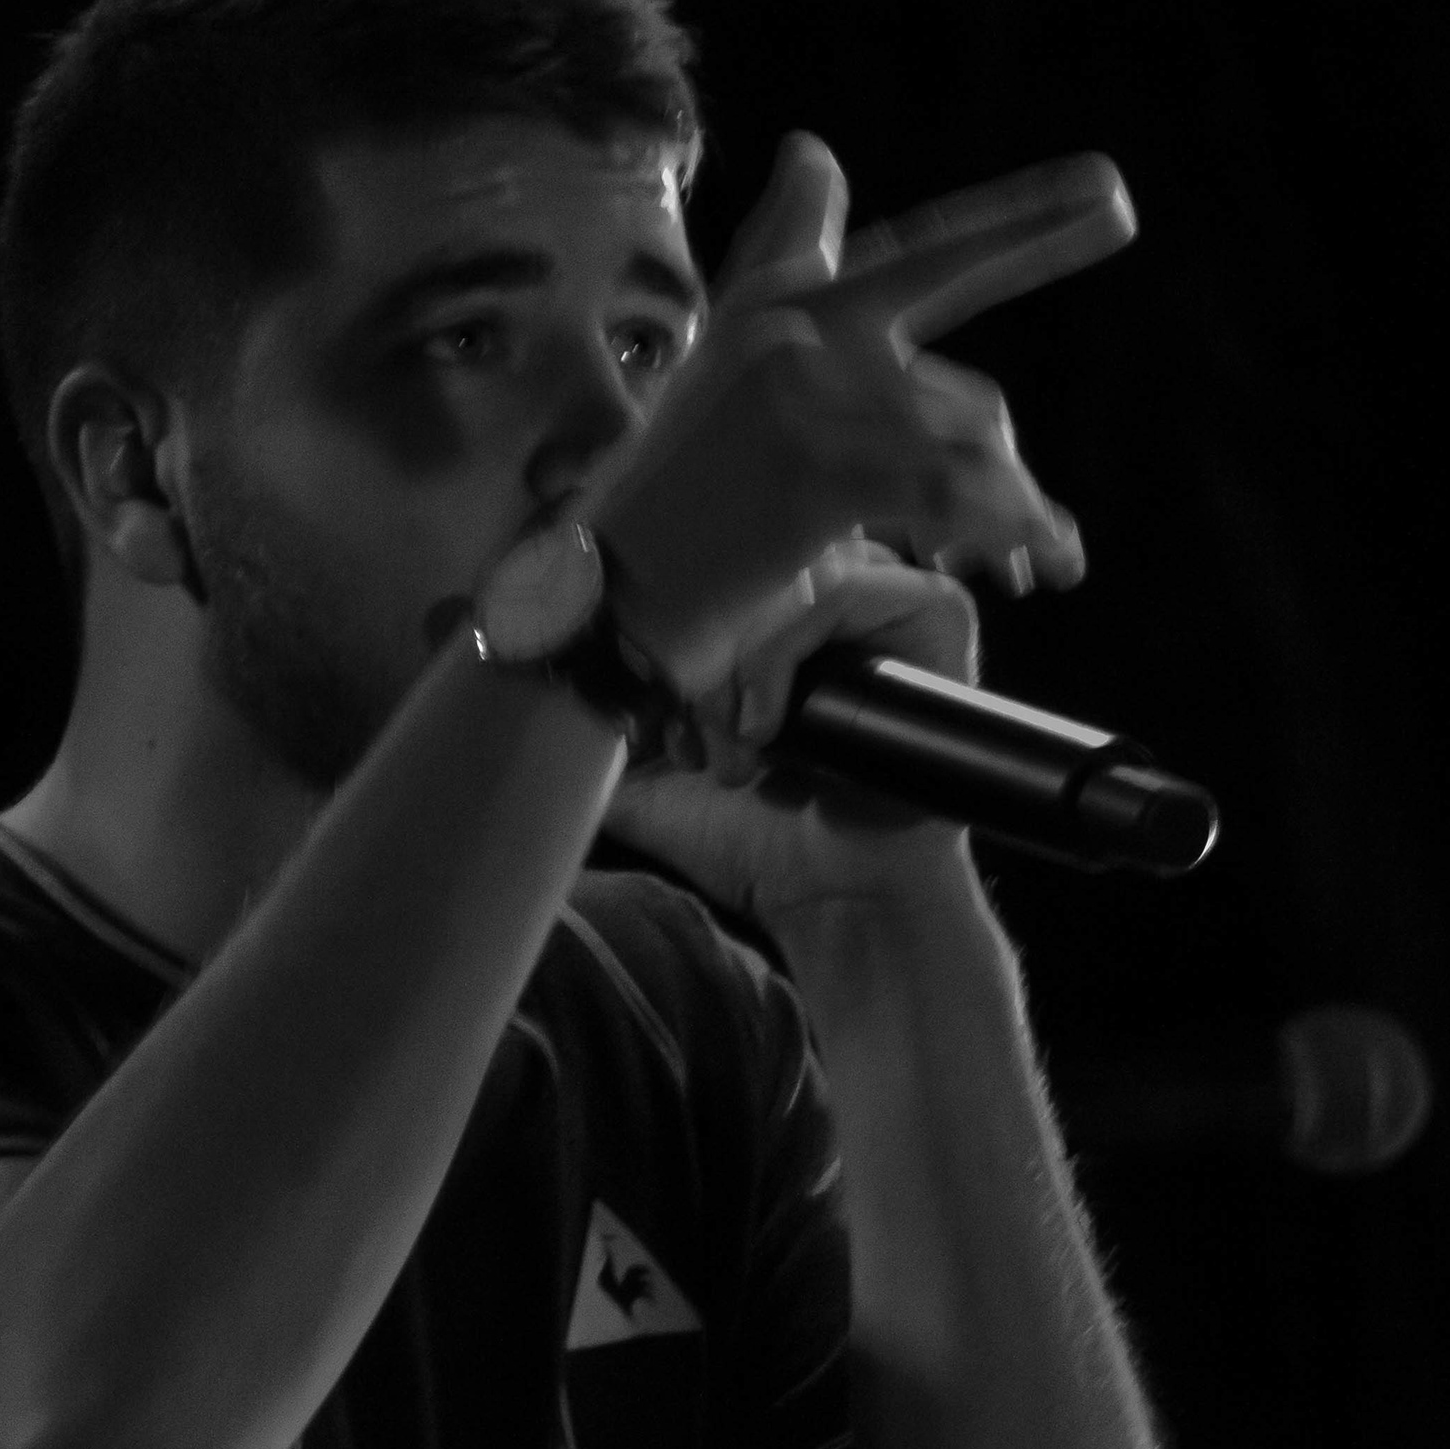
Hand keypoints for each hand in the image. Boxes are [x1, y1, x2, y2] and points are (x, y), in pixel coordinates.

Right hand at [583, 133, 1130, 694]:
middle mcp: (796, 332)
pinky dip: (1006, 533)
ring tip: (1038, 564)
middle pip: (964, 392)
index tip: (1111, 193)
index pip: (928, 252)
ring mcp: (802, 398)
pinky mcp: (813, 470)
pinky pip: (949, 495)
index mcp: (785, 303)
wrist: (601, 596)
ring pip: (966, 450)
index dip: (1026, 222)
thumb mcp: (725, 357)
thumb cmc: (675, 491)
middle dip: (1014, 453)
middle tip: (1086, 401)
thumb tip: (816, 147)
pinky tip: (1038, 564)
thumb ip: (784, 254)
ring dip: (1016, 519)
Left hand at [603, 538, 985, 925]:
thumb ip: (594, 733)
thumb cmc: (757, 837)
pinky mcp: (936, 613)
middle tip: (680, 734)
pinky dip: (783, 654)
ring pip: (782, 569)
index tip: (637, 693)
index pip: (704, 548)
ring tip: (730, 747)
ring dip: (733, 659)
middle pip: (739, 553)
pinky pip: (843, 589)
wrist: (833, 900)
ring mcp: (886, 593)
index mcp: (772, 604)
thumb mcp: (649, 776)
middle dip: (690, 646)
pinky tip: (768, 726)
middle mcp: (831, 586)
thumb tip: (513, 705)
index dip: (656, 605)